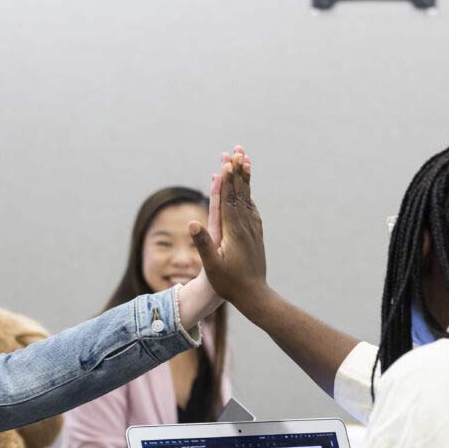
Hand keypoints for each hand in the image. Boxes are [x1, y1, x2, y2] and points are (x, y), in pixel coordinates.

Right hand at [190, 146, 266, 307]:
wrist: (255, 296)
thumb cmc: (230, 284)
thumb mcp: (212, 266)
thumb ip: (203, 244)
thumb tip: (192, 224)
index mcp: (234, 231)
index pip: (230, 199)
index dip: (228, 179)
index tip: (227, 161)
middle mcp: (246, 227)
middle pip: (241, 193)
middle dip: (238, 171)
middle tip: (238, 151)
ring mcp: (253, 231)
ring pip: (249, 199)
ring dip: (245, 180)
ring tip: (245, 162)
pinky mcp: (256, 237)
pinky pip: (253, 211)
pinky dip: (249, 198)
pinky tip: (249, 194)